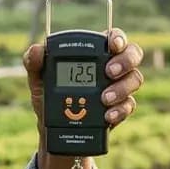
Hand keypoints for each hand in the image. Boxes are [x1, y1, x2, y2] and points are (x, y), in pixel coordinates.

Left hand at [24, 26, 144, 130]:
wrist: (55, 131)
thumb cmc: (48, 98)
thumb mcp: (38, 80)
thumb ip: (34, 63)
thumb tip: (36, 49)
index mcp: (93, 53)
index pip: (113, 37)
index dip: (118, 37)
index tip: (112, 45)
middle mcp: (112, 66)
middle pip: (133, 54)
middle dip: (125, 61)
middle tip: (109, 72)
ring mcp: (120, 87)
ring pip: (135, 79)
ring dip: (122, 88)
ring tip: (104, 99)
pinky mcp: (121, 107)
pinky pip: (129, 105)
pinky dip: (120, 110)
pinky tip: (108, 116)